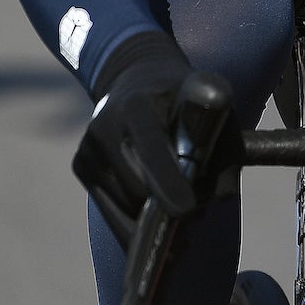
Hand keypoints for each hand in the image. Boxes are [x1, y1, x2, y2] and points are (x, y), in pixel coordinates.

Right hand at [72, 32, 212, 240]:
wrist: (139, 81)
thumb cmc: (187, 101)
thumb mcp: (215, 111)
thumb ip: (224, 151)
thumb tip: (216, 199)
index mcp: (138, 105)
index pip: (151, 147)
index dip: (168, 180)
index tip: (186, 208)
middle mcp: (104, 126)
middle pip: (139, 188)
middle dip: (171, 204)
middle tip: (197, 202)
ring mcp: (88, 149)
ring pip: (127, 208)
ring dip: (158, 217)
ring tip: (179, 196)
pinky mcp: (81, 168)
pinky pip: (114, 215)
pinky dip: (140, 223)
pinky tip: (157, 209)